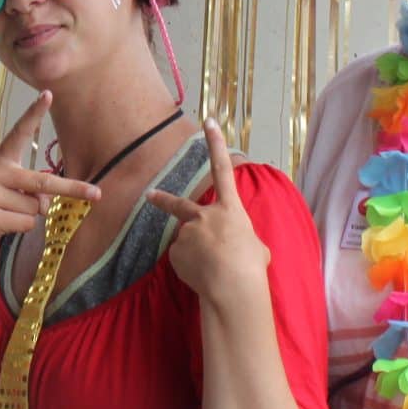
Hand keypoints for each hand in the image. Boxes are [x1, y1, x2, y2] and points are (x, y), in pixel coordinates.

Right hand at [0, 92, 98, 253]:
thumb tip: (49, 200)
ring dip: (31, 214)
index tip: (48, 94)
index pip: (19, 133)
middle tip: (97, 193)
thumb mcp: (8, 187)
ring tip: (8, 212)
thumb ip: (31, 187)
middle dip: (72, 188)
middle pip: (43, 181)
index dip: (33, 113)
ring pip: (35, 207)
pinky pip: (26, 223)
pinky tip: (3, 223)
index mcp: (0, 159)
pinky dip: (22, 226)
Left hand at [147, 120, 271, 307]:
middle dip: (163, 200)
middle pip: (179, 205)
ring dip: (196, 256)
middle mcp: (205, 215)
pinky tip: (201, 277)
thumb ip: (244, 240)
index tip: (209, 121)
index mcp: (230, 210)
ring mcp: (188, 232)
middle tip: (150, 196)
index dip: (216, 144)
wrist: (232, 287)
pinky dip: (190, 268)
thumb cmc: (251, 268)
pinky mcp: (176, 251)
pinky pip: (181, 260)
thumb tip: (241, 248)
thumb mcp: (256, 248)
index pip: (222, 169)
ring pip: (188, 244)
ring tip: (212, 271)